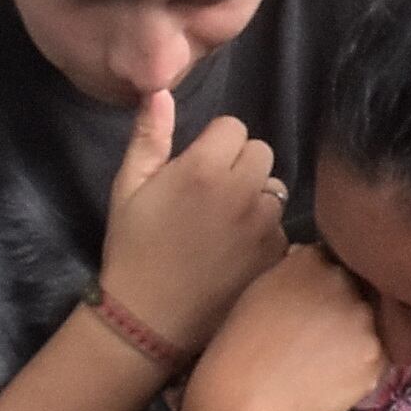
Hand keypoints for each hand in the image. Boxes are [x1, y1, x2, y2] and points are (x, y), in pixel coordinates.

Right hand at [98, 92, 289, 355]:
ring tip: (225, 226)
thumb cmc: (132, 249)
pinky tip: (238, 252)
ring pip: (275, 189)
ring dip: (256, 198)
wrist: (149, 320)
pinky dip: (265, 234)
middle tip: (213, 195)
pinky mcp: (277, 255)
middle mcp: (242, 192)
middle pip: (260, 152)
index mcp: (203, 168)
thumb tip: (160, 90)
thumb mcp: (128, 188)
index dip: (214, 143)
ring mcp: (265, 226)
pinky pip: (282, 227)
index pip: (234, 127)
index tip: (197, 167)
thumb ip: (149, 136)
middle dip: (240, 165)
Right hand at [182, 245, 387, 410]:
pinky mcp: (375, 355)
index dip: (327, 287)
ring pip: (369, 326)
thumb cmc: (241, 347)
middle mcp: (343, 281)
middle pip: (358, 292)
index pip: (336, 263)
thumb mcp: (261, 291)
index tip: (314, 307)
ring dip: (355, 340)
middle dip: (345, 311)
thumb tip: (312, 255)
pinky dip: (358, 368)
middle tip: (317, 339)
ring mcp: (363, 318)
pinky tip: (330, 379)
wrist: (245, 399)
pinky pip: (374, 358)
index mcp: (312, 260)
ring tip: (322, 362)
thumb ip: (295, 269)